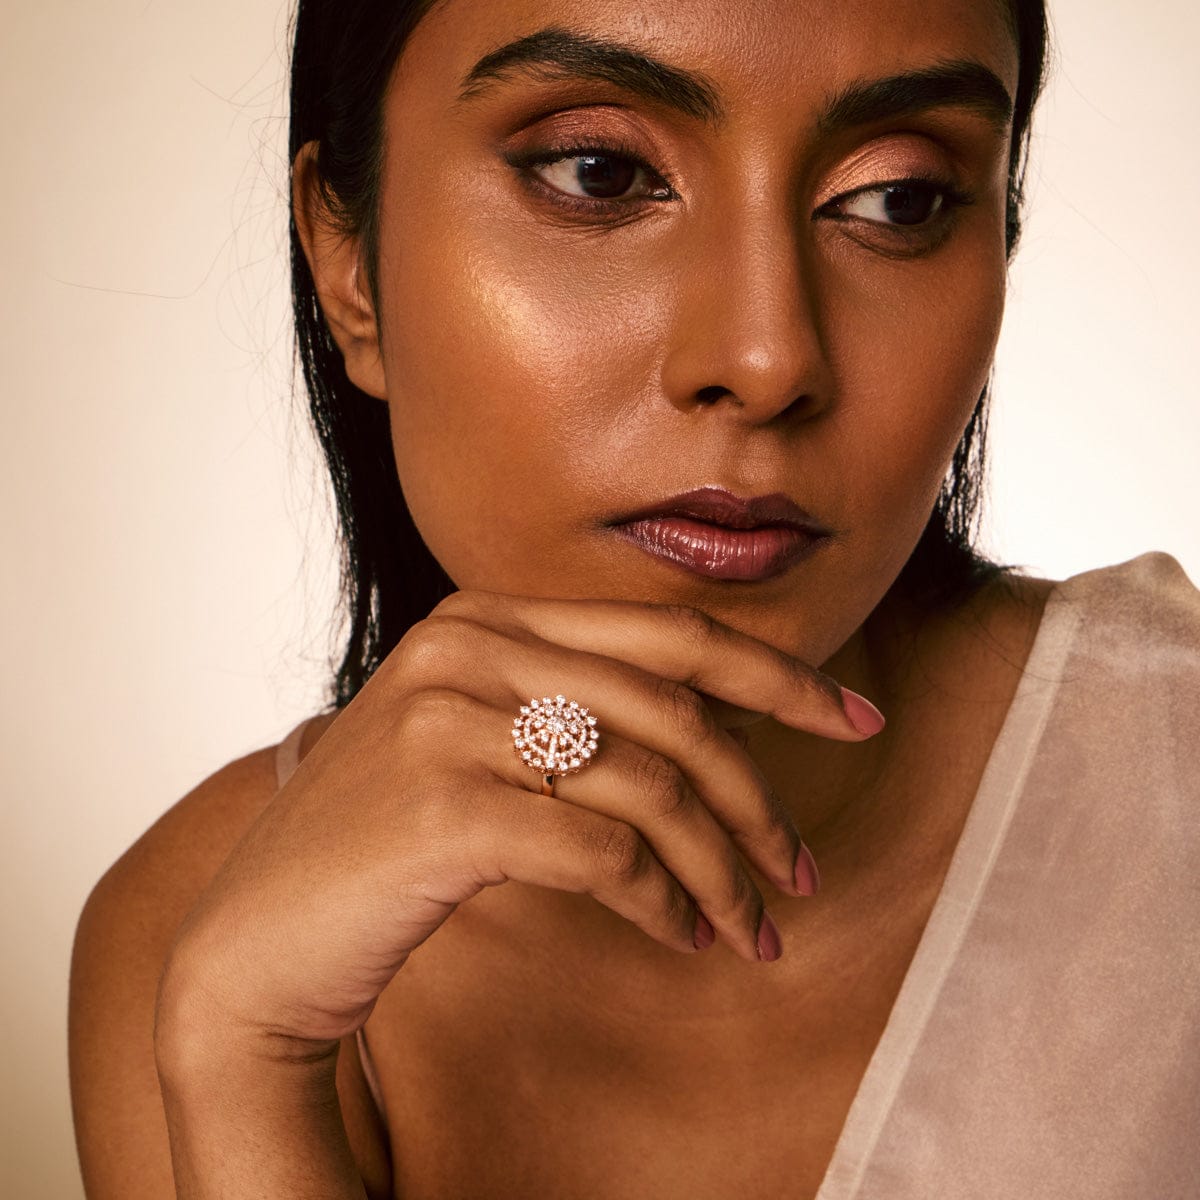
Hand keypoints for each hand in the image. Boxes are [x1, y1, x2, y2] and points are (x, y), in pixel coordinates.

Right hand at [157, 592, 882, 1052]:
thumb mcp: (482, 746)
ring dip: (722, 870)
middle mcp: (467, 646)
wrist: (261, 936)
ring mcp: (449, 720)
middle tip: (803, 873)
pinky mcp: (444, 807)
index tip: (857, 718)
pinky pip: (606, 852)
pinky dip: (664, 901)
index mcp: (486, 616)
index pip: (668, 633)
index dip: (777, 676)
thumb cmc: (391, 843)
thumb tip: (726, 729)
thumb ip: (577, 712)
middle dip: (761, 796)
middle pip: (675, 707)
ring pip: (651, 785)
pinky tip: (681, 935)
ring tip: (751, 929)